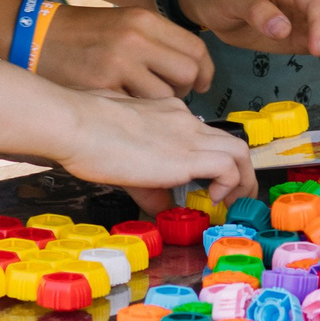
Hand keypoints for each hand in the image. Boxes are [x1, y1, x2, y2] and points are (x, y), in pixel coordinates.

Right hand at [36, 5, 209, 97]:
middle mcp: (136, 38)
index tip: (201, 84)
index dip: (204, 72)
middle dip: (185, 90)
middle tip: (168, 96)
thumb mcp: (122, 24)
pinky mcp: (102, 88)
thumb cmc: (80, 35)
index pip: (196, 48)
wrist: (32, 37)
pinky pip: (139, 111)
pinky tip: (124, 111)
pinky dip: (138, 116)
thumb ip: (156, 42)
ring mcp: (118, 64)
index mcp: (144, 20)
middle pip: (188, 73)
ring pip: (167, 97)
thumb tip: (191, 68)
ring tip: (144, 105)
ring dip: (162, 107)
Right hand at [56, 92, 256, 206]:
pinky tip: (211, 198)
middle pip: (230, 141)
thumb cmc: (84, 131)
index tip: (210, 184)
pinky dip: (230, 184)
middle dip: (240, 172)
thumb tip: (159, 206)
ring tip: (232, 203)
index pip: (204, 135)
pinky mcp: (187, 155)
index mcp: (168, 114)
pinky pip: (229, 167)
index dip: (213, 161)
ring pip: (238, 151)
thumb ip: (145, 178)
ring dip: (243, 180)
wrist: (77, 124)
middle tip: (234, 198)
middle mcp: (184, 120)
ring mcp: (188, 135)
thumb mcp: (120, 152)